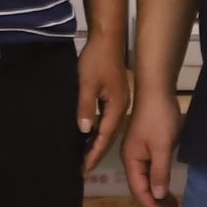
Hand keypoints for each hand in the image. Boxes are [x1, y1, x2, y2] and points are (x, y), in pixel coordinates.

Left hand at [78, 29, 127, 172]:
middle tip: (85, 168)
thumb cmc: (96, 60)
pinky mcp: (116, 96)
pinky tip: (91, 134)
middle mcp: (121, 107)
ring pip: (109, 128)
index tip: (86, 168)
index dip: (94, 152)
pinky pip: (108, 119)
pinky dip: (99, 130)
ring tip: (86, 156)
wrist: (107, 38)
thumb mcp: (87, 83)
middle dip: (97, 152)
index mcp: (116, 106)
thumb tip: (85, 130)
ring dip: (98, 142)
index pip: (105, 136)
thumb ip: (86, 107)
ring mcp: (120, 101)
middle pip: (109, 136)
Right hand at [125, 78, 182, 206]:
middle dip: (158, 206)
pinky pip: (153, 172)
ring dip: (161, 196)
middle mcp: (132, 160)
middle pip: (143, 189)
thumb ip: (160, 172)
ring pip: (149, 181)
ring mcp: (140, 153)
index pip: (141, 192)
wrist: (157, 90)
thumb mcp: (161, 146)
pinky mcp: (148, 147)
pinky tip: (171, 190)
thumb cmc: (159, 118)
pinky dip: (162, 183)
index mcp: (132, 161)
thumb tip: (159, 196)